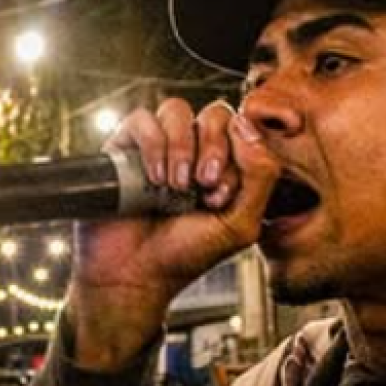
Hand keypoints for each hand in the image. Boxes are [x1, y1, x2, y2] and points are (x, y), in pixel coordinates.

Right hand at [70, 99, 279, 370]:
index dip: (238, 152)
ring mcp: (156, 147)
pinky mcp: (124, 148)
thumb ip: (261, 176)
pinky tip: (154, 178)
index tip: (221, 194)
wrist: (135, 276)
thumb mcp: (241, 224)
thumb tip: (247, 127)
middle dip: (213, 147)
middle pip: (214, 113)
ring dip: (182, 146)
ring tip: (175, 185)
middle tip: (203, 184)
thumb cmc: (184, 255)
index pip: (242, 128)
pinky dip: (152, 146)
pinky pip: (141, 119)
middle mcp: (191, 152)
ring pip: (177, 110)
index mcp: (224, 165)